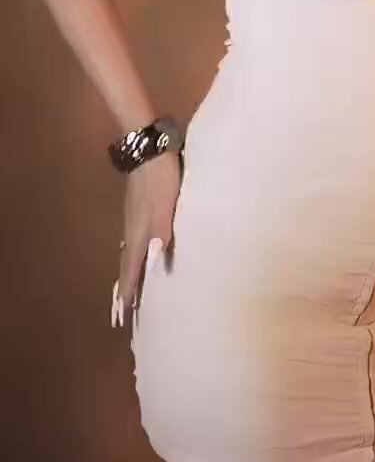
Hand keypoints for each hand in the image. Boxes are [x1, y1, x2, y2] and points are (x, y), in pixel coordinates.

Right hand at [111, 150, 181, 327]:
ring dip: (127, 272)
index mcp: (139, 231)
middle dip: (124, 288)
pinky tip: (134, 251)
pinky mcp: (136, 207)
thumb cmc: (161, 176)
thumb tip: (156, 261)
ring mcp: (132, 217)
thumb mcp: (166, 203)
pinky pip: (131, 240)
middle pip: (126, 264)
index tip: (123, 315)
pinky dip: (130, 254)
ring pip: (127, 252)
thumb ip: (163, 229)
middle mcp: (132, 229)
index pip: (132, 267)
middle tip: (120, 313)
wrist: (148, 147)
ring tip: (126, 289)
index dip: (129, 290)